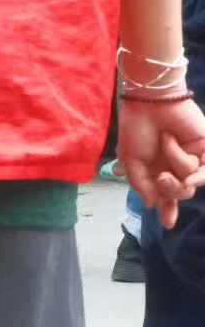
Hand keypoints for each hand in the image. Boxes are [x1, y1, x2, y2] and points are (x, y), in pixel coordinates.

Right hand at [120, 95, 204, 226]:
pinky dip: (198, 176)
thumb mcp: (130, 159)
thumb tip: (150, 203)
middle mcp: (174, 166)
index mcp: (156, 169)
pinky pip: (204, 171)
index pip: (164, 194)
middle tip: (161, 176)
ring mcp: (191, 158)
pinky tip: (191, 177)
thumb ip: (140, 183)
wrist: (150, 102)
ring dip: (177, 165)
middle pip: (180, 192)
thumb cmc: (136, 128)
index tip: (167, 224)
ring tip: (166, 143)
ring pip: (190, 182)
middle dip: (170, 190)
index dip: (167, 209)